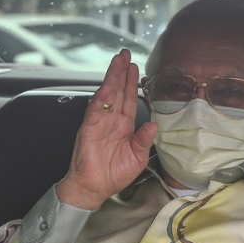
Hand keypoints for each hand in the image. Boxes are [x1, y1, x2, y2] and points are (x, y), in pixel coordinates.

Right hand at [56, 49, 157, 209]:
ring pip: (107, 95)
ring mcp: (99, 122)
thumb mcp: (138, 158)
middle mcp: (111, 120)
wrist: (94, 188)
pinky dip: (101, 97)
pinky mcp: (89, 128)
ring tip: (117, 61)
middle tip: (125, 54)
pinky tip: (107, 85)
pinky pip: (96, 110)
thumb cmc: (113, 175)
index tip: (135, 68)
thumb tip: (153, 124)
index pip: (128, 99)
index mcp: (123, 126)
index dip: (132, 83)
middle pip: (117, 91)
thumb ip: (144, 140)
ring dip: (112, 78)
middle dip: (121, 72)